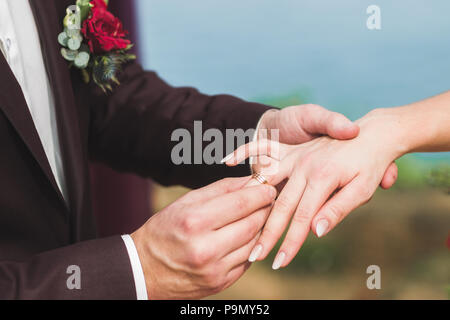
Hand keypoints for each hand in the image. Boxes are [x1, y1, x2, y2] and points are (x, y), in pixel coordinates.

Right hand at [131, 177, 276, 298]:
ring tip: (257, 216)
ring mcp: (214, 269)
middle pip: (252, 223)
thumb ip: (221, 190)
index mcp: (194, 222)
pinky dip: (251, 246)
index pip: (241, 203)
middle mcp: (205, 248)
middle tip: (268, 199)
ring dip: (261, 227)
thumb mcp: (186, 203)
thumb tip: (250, 180)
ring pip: (254, 243)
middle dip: (265, 209)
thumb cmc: (164, 230)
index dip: (260, 193)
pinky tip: (245, 236)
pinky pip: (247, 261)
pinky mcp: (220, 283)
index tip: (269, 186)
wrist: (144, 270)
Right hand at [225, 109, 401, 268]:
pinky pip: (263, 148)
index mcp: (322, 178)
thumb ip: (338, 208)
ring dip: (251, 203)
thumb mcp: (363, 188)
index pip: (302, 218)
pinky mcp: (290, 149)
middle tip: (255, 256)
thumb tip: (317, 231)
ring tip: (238, 221)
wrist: (372, 133)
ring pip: (266, 182)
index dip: (290, 242)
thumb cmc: (371, 164)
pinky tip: (228, 161)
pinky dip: (244, 152)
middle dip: (267, 233)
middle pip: (280, 205)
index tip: (280, 262)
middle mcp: (303, 166)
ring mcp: (294, 156)